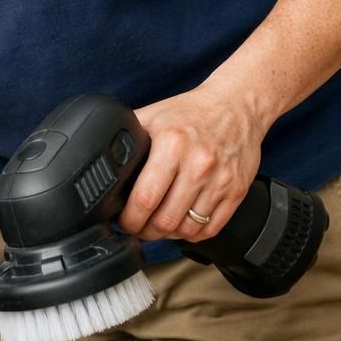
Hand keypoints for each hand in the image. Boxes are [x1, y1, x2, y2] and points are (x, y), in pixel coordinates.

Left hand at [117, 85, 269, 243]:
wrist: (237, 105)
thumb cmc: (191, 112)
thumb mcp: (153, 115)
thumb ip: (128, 138)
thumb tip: (102, 161)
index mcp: (173, 144)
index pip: (145, 198)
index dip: (129, 218)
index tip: (122, 220)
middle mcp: (199, 164)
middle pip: (165, 220)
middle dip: (144, 231)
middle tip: (136, 227)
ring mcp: (220, 181)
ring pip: (187, 229)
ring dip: (167, 235)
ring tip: (156, 226)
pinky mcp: (236, 191)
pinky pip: (210, 229)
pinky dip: (192, 234)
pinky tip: (181, 226)